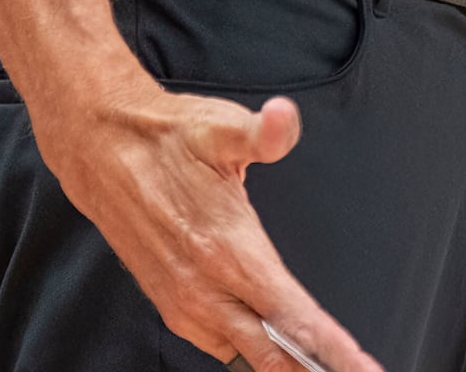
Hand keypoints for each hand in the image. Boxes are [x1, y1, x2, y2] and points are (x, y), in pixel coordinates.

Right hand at [29, 72, 385, 371]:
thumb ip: (263, 133)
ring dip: (285, 364)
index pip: (292, 317)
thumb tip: (283, 118)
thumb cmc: (165, 140)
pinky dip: (254, 354)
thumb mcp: (218, 126)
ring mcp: (186, 304)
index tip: (365, 370)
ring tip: (324, 366)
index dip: (334, 350)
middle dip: (318, 368)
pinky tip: (278, 351)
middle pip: (274, 355)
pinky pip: (222, 346)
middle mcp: (205, 289)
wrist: (101, 150)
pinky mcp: (173, 307)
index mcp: (227, 251)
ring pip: (246, 356)